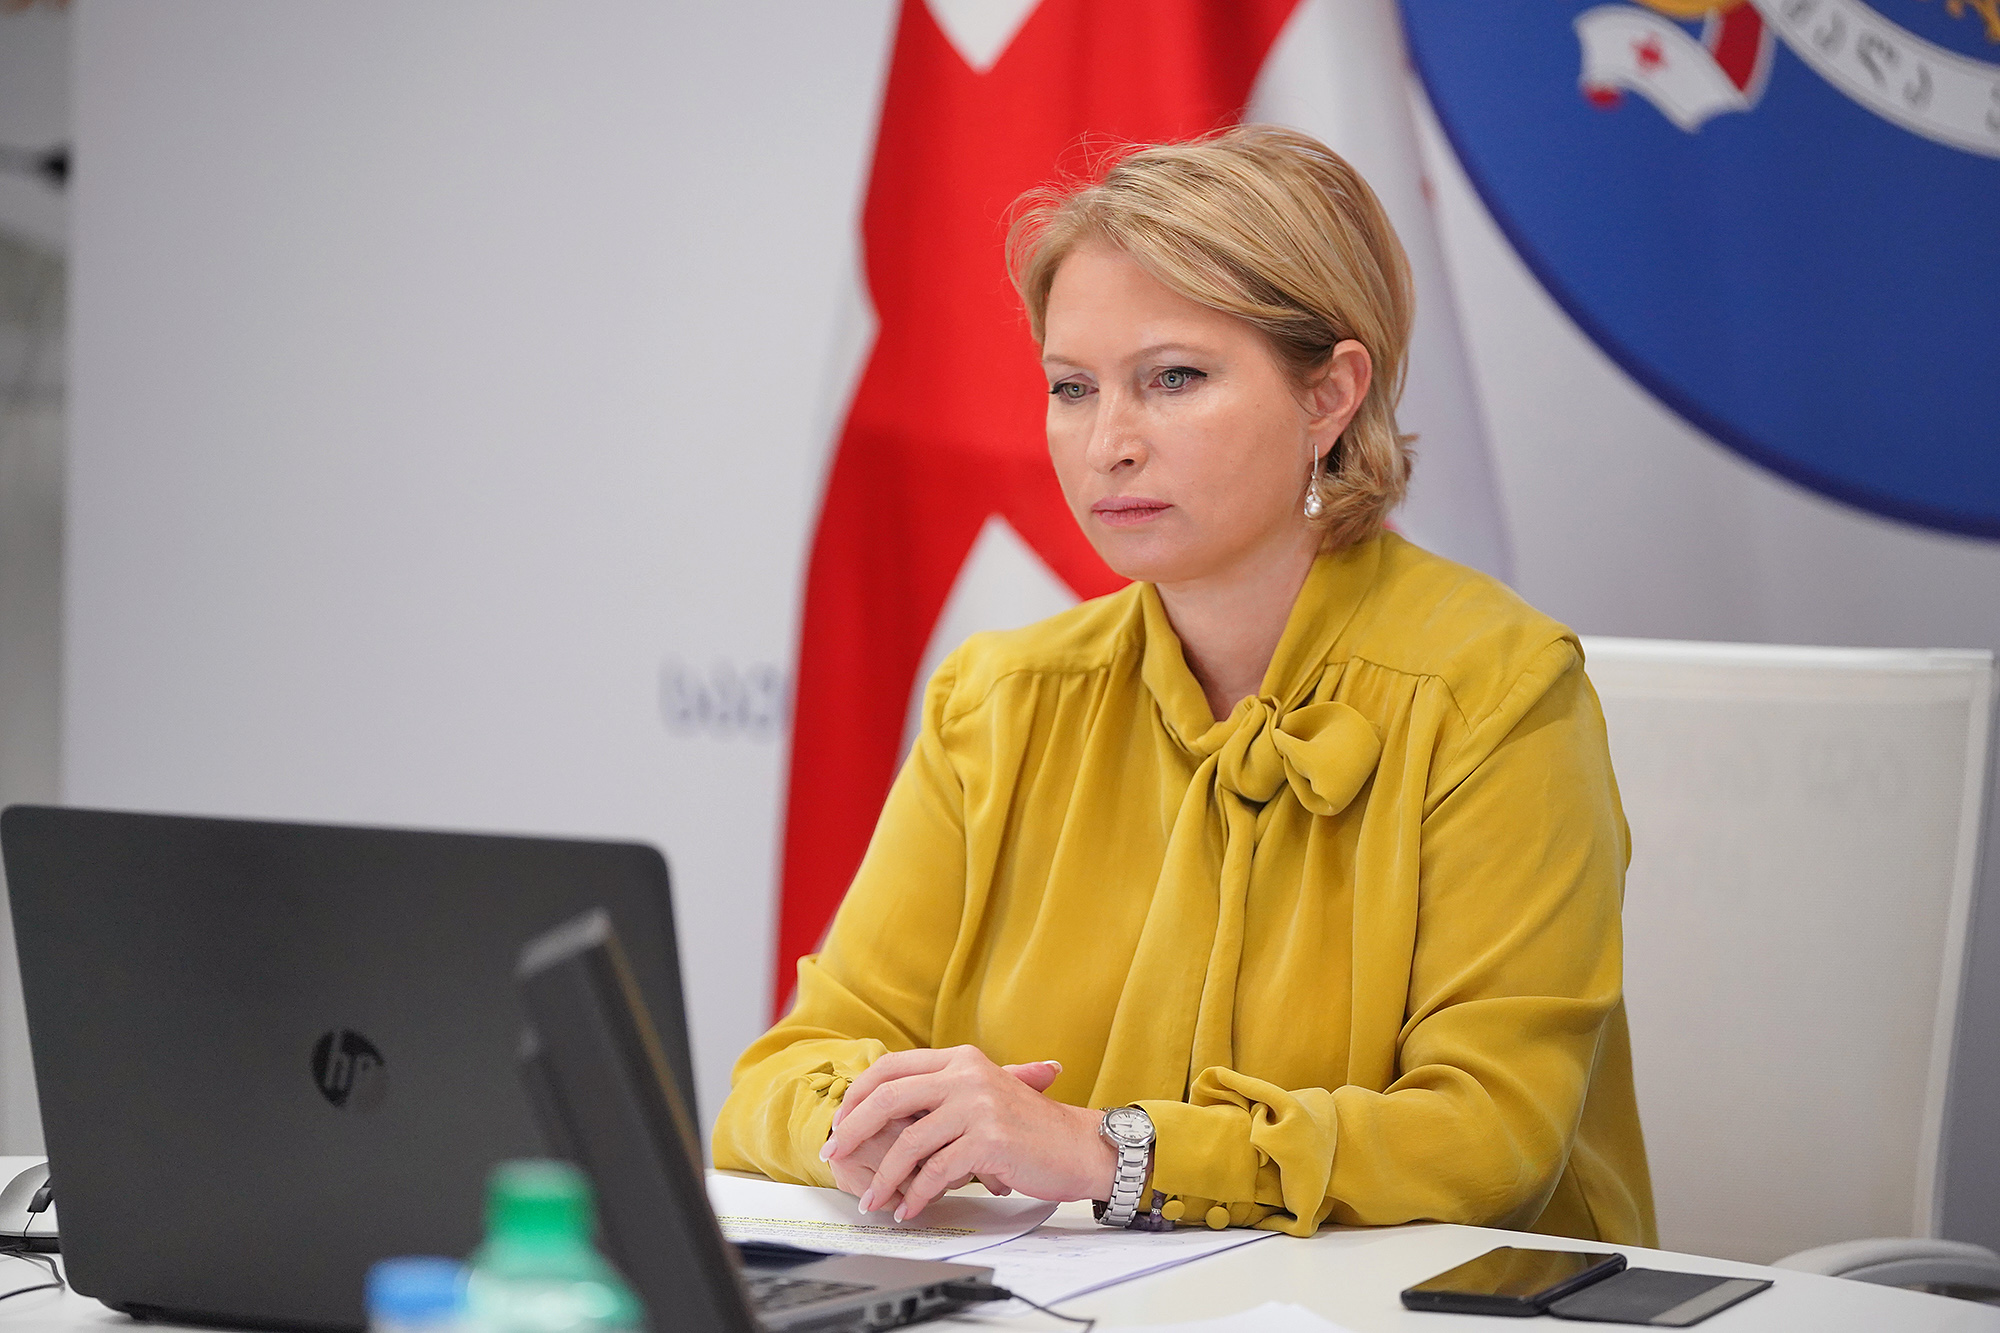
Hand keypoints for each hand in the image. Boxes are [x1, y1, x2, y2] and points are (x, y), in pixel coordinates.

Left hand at [822, 1045, 1117, 1221]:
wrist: (1082, 1146)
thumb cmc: (1031, 1129)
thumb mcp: (983, 1095)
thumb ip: (942, 1096)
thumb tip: (884, 1112)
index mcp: (960, 1059)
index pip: (891, 1068)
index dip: (858, 1096)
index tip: (841, 1123)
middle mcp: (966, 1075)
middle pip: (888, 1098)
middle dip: (853, 1130)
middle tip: (834, 1153)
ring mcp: (978, 1106)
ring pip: (909, 1143)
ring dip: (884, 1178)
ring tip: (873, 1200)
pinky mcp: (989, 1140)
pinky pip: (937, 1173)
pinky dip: (917, 1196)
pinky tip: (910, 1209)